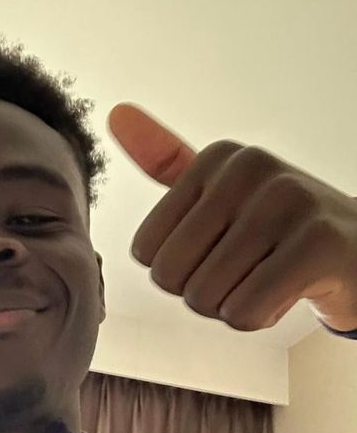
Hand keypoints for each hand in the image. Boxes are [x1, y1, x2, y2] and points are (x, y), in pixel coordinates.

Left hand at [107, 103, 356, 332]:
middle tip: (245, 271)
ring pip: (204, 297)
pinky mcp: (316, 245)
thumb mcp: (221, 189)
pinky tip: (287, 292)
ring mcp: (286, 202)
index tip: (221, 251)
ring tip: (269, 277)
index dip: (179, 271)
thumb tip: (115, 114)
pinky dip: (260, 318)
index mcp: (219, 157)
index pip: (146, 250)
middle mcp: (250, 169)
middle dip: (202, 293)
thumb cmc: (282, 228)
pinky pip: (243, 312)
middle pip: (170, 276)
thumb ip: (168, 160)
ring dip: (232, 306)